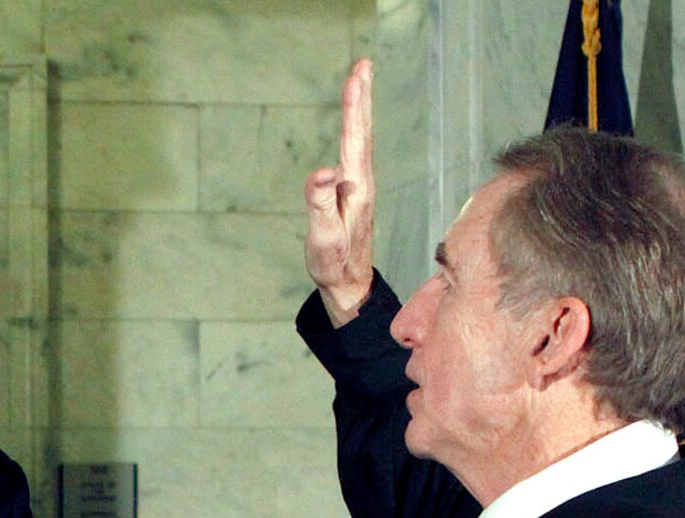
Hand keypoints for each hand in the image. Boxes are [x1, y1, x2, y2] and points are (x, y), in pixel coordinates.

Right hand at [303, 58, 375, 325]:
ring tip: (359, 84)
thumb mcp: (323, 236)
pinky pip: (357, 152)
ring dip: (361, 110)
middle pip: (363, 131)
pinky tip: (354, 126)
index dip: (355, 104)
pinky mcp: (354, 194)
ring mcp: (359, 187)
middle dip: (362, 96)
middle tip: (363, 64)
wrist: (350, 286)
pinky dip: (356, 130)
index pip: (355, 137)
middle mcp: (361, 182)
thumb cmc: (333, 263)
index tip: (358, 73)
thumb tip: (322, 171)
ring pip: (362, 140)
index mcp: (355, 187)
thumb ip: (321, 203)